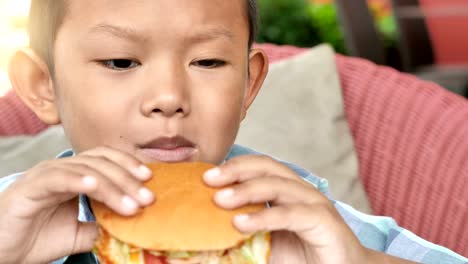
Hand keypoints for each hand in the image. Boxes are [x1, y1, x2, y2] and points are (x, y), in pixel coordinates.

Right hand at [0, 146, 154, 263]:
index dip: (129, 166)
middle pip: (102, 162)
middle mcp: (63, 169)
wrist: (2, 252)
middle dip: (128, 178)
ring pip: (86, 170)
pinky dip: (79, 179)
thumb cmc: (36, 239)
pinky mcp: (31, 186)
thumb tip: (131, 226)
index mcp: (75, 175)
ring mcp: (47, 174)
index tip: (150, 181)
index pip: (107, 160)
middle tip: (148, 197)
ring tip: (132, 205)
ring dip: (113, 186)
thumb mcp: (78, 234)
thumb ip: (102, 226)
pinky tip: (95, 187)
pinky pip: (59, 177)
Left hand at [203, 155, 413, 263]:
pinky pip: (290, 213)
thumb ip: (241, 233)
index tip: (204, 175)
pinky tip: (241, 223)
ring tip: (220, 199)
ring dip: (246, 190)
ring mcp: (313, 202)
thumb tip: (205, 232)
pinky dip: (264, 217)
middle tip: (208, 179)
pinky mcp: (323, 220)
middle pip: (267, 167)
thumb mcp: (264, 243)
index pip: (258, 167)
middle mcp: (299, 190)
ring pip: (277, 185)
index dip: (233, 167)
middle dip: (236, 170)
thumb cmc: (301, 257)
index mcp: (285, 190)